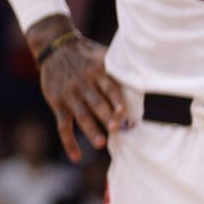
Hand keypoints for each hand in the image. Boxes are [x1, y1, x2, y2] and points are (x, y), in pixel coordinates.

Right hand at [33, 24, 126, 162]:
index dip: (118, 101)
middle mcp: (83, 83)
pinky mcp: (57, 103)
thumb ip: (119, 66)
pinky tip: (76, 157)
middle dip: (107, 117)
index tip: (125, 115)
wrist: (54, 46)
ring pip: (80, 115)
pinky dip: (69, 142)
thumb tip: (149, 76)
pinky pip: (63, 126)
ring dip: (90, 129)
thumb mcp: (102, 53)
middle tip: (117, 130)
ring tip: (100, 143)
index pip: (110, 87)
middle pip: (96, 103)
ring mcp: (69, 94)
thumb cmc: (86, 54)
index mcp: (97, 71)